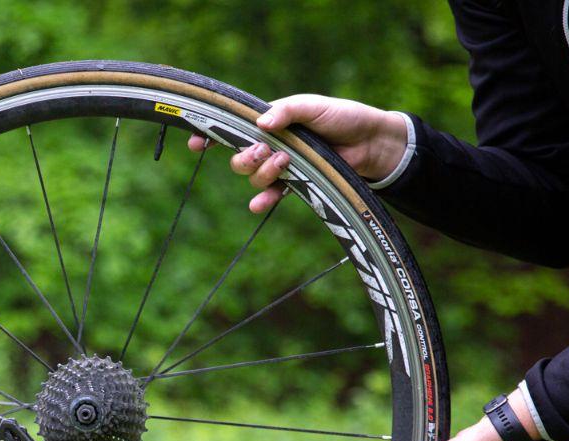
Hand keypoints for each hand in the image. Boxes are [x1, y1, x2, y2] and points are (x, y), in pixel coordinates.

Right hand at [188, 94, 408, 213]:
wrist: (373, 144)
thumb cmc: (344, 118)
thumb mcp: (315, 106)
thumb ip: (288, 111)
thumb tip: (261, 121)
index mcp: (272, 121)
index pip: (234, 128)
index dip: (212, 135)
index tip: (196, 142)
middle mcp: (272, 145)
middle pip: (240, 159)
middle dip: (246, 158)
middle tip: (265, 152)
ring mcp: (283, 167)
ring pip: (254, 177)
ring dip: (263, 173)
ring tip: (286, 163)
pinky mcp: (297, 185)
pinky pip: (272, 195)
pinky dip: (263, 200)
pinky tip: (259, 204)